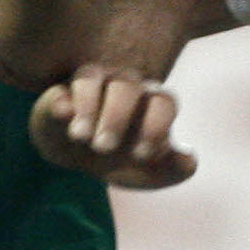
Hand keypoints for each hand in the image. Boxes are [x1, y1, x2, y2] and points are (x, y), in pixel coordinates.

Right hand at [31, 66, 194, 188]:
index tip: (141, 155)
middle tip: (104, 148)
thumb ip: (173, 169)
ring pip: (91, 77)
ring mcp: (91, 85)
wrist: (78, 161)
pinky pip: (59, 88)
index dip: (154, 126)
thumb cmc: (122, 160)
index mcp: (152, 103)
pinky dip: (60, 102)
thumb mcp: (148, 173)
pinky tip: (62, 117)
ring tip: (79, 136)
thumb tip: (190, 161)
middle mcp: (124, 86)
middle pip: (127, 86)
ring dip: (87, 106)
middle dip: (116, 116)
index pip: (162, 103)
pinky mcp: (60, 94)